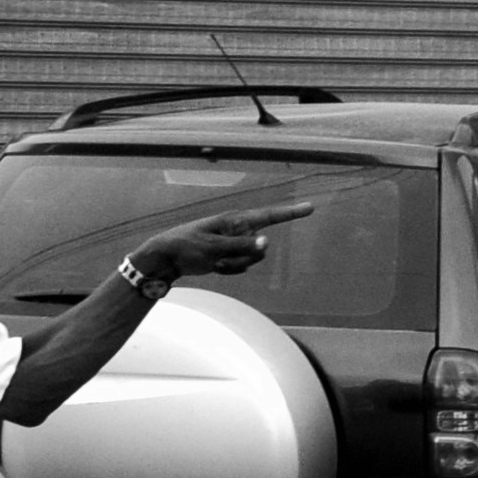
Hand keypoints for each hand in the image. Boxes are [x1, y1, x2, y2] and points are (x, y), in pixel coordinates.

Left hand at [131, 202, 313, 279]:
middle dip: (246, 256)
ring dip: (236, 264)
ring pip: (252, 259)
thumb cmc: (187, 246)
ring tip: (215, 261)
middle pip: (261, 247)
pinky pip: (241, 267)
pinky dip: (229, 270)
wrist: (166, 258)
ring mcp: (234, 243)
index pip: (270, 216)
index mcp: (235, 221)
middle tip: (222, 257)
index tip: (310, 208)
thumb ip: (242, 246)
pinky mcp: (229, 255)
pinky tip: (213, 266)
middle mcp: (238, 230)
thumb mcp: (214, 247)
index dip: (291, 213)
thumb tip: (267, 243)